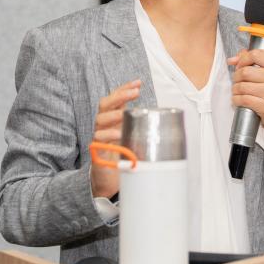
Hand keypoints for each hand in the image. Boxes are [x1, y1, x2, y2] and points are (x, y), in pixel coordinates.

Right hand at [90, 80, 140, 198]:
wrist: (110, 181)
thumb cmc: (124, 157)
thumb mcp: (136, 140)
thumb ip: (143, 129)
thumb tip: (166, 121)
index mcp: (114, 120)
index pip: (115, 99)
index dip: (124, 89)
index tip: (138, 82)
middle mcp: (105, 125)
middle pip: (105, 104)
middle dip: (120, 96)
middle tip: (135, 92)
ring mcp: (99, 136)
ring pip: (100, 119)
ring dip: (114, 115)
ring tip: (125, 113)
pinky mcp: (96, 150)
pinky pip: (98, 139)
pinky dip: (109, 135)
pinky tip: (119, 134)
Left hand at [228, 49, 263, 133]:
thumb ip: (251, 59)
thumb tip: (233, 60)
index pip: (255, 55)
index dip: (243, 60)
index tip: (240, 66)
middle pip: (245, 72)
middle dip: (236, 77)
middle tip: (239, 81)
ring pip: (242, 86)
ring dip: (235, 89)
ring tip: (239, 91)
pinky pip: (244, 99)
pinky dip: (237, 100)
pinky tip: (239, 100)